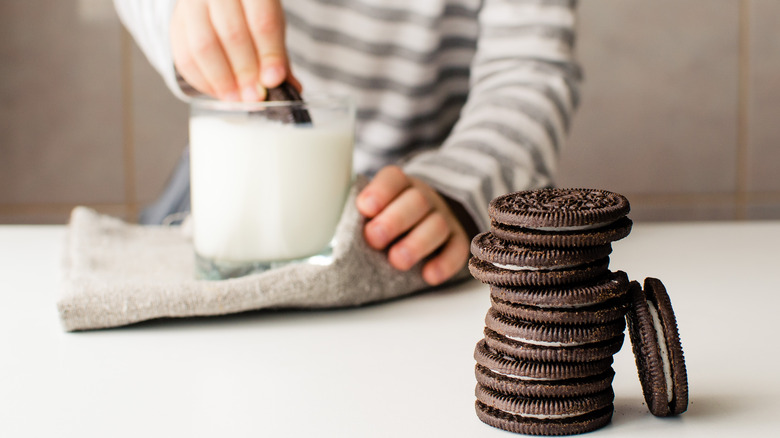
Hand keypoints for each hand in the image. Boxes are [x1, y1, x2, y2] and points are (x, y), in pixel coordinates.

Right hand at [170, 0, 297, 100]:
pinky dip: (203, 81)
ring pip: (203, 46)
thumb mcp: (271, 25)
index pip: (262, 21)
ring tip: (237, 98)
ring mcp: (192, 6)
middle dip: (245, 72)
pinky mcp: (176, 25)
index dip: (269, 54)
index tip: (273, 80)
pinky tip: (219, 92)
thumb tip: (290, 87)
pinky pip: (184, 57)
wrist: (220, 1)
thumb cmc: (250, 13)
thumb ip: (278, 54)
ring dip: (222, 80)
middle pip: (232, 34)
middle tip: (255, 96)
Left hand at [355, 166, 469, 285]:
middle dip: (394, 220)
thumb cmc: (388, 217)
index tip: (365, 208)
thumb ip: (356, 214)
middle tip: (374, 239)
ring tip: (396, 261)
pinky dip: (445, 263)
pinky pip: (457, 249)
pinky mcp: (457, 240)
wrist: (427, 218)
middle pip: (417, 201)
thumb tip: (325, 227)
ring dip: (416, 243)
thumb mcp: (373, 208)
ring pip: (437, 226)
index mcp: (399, 185)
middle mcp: (424, 198)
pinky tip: (428, 276)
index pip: (393, 178)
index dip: (380, 191)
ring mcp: (443, 218)